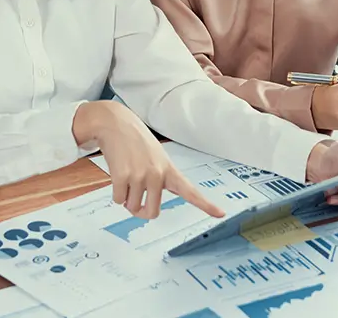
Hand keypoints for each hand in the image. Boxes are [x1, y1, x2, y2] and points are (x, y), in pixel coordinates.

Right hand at [73, 101, 223, 219]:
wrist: (115, 123)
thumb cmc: (136, 142)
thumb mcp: (157, 158)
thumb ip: (159, 181)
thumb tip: (149, 209)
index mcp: (169, 170)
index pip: (191, 191)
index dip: (206, 205)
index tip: (221, 213)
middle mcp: (158, 174)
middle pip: (152, 212)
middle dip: (141, 210)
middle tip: (135, 200)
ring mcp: (141, 176)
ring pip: (131, 206)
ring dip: (126, 198)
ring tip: (127, 177)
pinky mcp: (122, 176)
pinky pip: (118, 200)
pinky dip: (116, 193)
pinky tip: (117, 174)